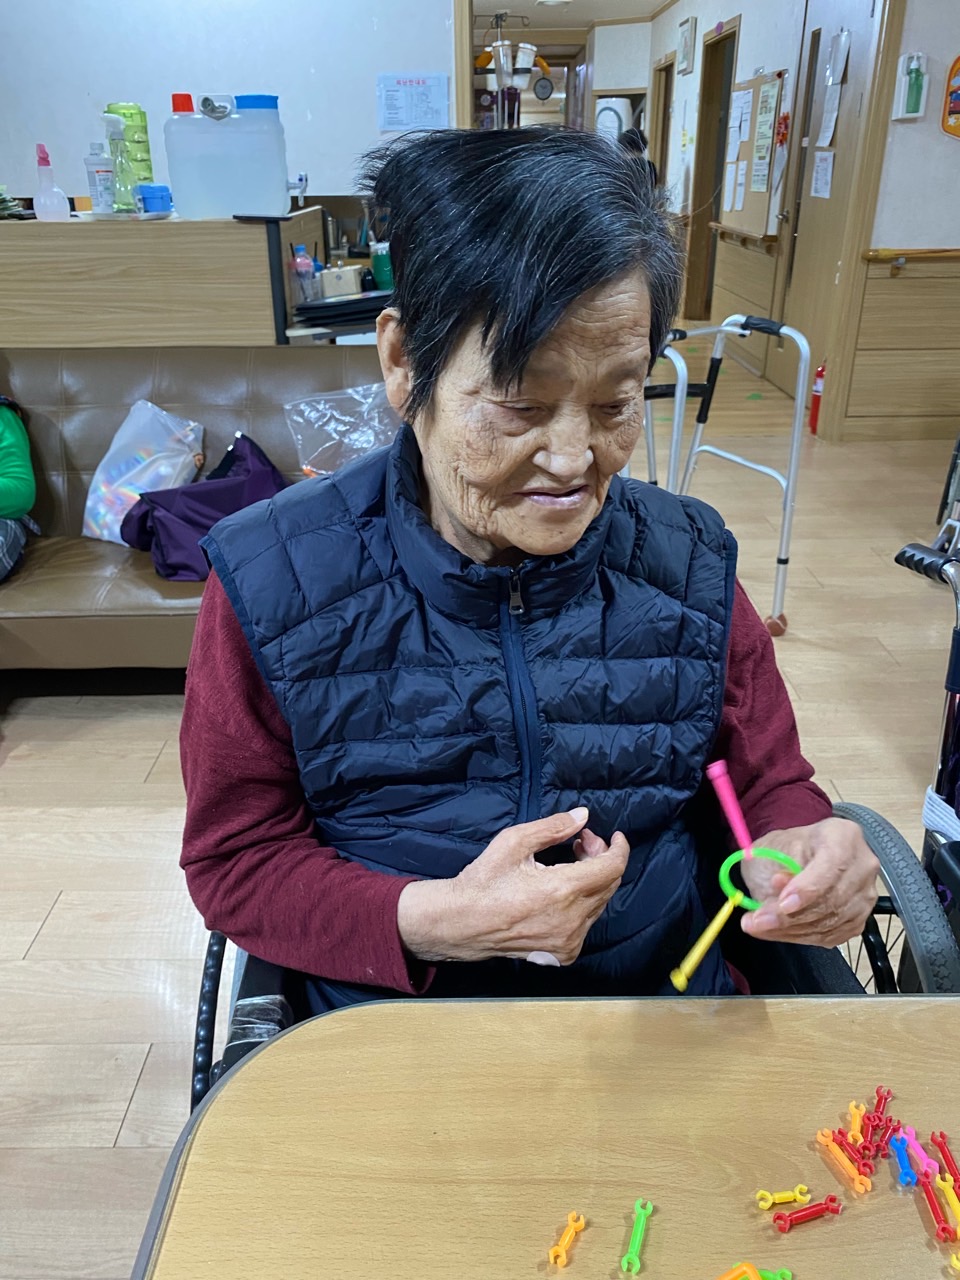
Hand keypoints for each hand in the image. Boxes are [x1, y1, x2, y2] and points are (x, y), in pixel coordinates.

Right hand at [397, 807, 628, 965]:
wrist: (462, 923)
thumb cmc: (484, 881)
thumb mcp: (514, 842)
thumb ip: (553, 827)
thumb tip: (583, 816)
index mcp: (562, 890)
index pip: (612, 867)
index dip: (618, 848)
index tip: (613, 836)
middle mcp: (571, 919)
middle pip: (609, 884)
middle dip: (601, 858)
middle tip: (579, 844)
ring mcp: (569, 940)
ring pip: (600, 904)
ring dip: (592, 881)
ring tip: (569, 866)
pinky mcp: (563, 953)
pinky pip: (587, 924)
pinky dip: (582, 905)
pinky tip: (561, 895)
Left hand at [739, 817, 879, 946]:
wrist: (800, 858)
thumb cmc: (787, 847)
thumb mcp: (775, 846)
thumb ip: (778, 865)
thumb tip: (780, 886)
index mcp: (844, 836)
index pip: (833, 866)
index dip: (808, 889)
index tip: (783, 904)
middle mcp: (863, 867)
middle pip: (832, 900)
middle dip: (790, 916)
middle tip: (756, 921)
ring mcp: (864, 896)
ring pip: (830, 923)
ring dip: (790, 930)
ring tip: (758, 926)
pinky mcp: (858, 920)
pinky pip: (830, 936)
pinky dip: (799, 937)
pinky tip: (776, 931)